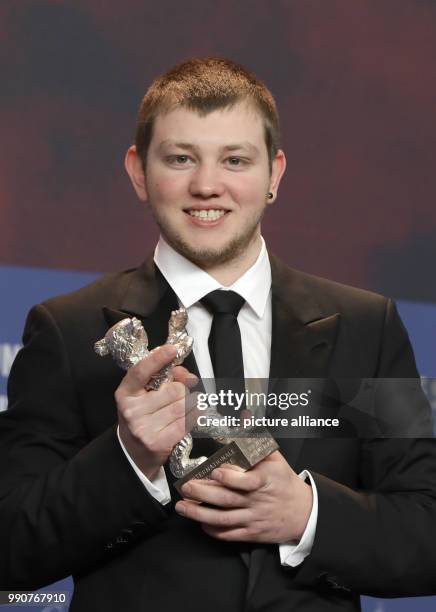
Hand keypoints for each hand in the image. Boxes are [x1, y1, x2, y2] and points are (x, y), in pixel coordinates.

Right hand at [116, 344, 198, 479]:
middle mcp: (131, 410)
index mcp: (125, 393)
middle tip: (182, 393)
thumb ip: (164, 378)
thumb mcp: (144, 394)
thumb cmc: (142, 416)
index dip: (157, 358)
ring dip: (191, 403)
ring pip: (182, 405)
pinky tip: (193, 414)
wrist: (133, 453)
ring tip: (187, 405)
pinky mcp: (158, 442)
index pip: (140, 371)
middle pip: (173, 390)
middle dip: (183, 389)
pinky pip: (187, 422)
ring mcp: (144, 428)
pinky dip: (195, 415)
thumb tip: (188, 376)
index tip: (172, 349)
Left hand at [175, 451, 312, 543]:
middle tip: (186, 487)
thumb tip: (245, 417)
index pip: (246, 481)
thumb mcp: (275, 458)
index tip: (214, 471)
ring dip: (200, 514)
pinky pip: (229, 534)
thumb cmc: (284, 481)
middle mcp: (257, 501)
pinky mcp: (251, 533)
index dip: (230, 478)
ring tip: (183, 507)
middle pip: (228, 500)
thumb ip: (256, 438)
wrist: (303, 512)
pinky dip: (213, 530)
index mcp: (264, 480)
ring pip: (224, 519)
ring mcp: (253, 518)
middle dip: (204, 494)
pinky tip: (200, 522)